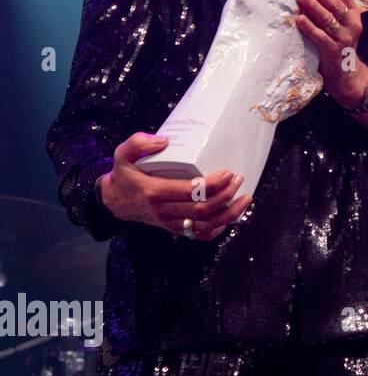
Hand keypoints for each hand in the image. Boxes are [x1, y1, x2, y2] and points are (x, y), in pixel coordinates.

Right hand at [100, 133, 252, 239]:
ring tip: (245, 199)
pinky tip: (231, 216)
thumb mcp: (122, 154)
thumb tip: (164, 140)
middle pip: (201, 208)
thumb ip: (138, 143)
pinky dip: (218, 228)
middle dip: (225, 195)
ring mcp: (170, 223)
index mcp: (153, 192)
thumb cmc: (123, 175)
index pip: (190, 191)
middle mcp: (163, 211)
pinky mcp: (174, 229)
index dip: (212, 184)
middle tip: (239, 180)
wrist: (114, 201)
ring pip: (204, 225)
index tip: (228, 173)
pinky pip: (199, 235)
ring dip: (228, 214)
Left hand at [294, 0, 367, 105]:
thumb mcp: (338, 21)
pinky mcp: (334, 50)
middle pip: (335, 1)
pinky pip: (321, 36)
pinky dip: (309, 26)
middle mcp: (352, 22)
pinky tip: (298, 18)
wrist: (345, 72)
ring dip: (312, 4)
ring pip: (328, 17)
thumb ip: (328, 4)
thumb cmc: (337, 41)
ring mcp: (345, 37)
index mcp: (353, 11)